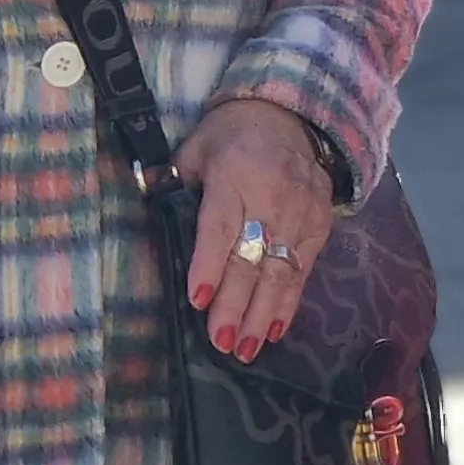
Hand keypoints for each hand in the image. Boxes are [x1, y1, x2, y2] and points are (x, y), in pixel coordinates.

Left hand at [178, 99, 338, 355]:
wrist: (290, 115)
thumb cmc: (229, 138)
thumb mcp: (194, 149)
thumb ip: (173, 182)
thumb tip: (142, 211)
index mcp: (235, 175)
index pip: (221, 226)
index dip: (210, 264)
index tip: (198, 299)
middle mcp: (272, 196)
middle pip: (252, 258)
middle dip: (236, 304)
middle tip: (222, 342)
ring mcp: (301, 213)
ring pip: (281, 271)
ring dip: (263, 313)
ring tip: (247, 349)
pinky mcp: (320, 225)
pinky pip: (304, 271)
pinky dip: (290, 303)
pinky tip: (275, 331)